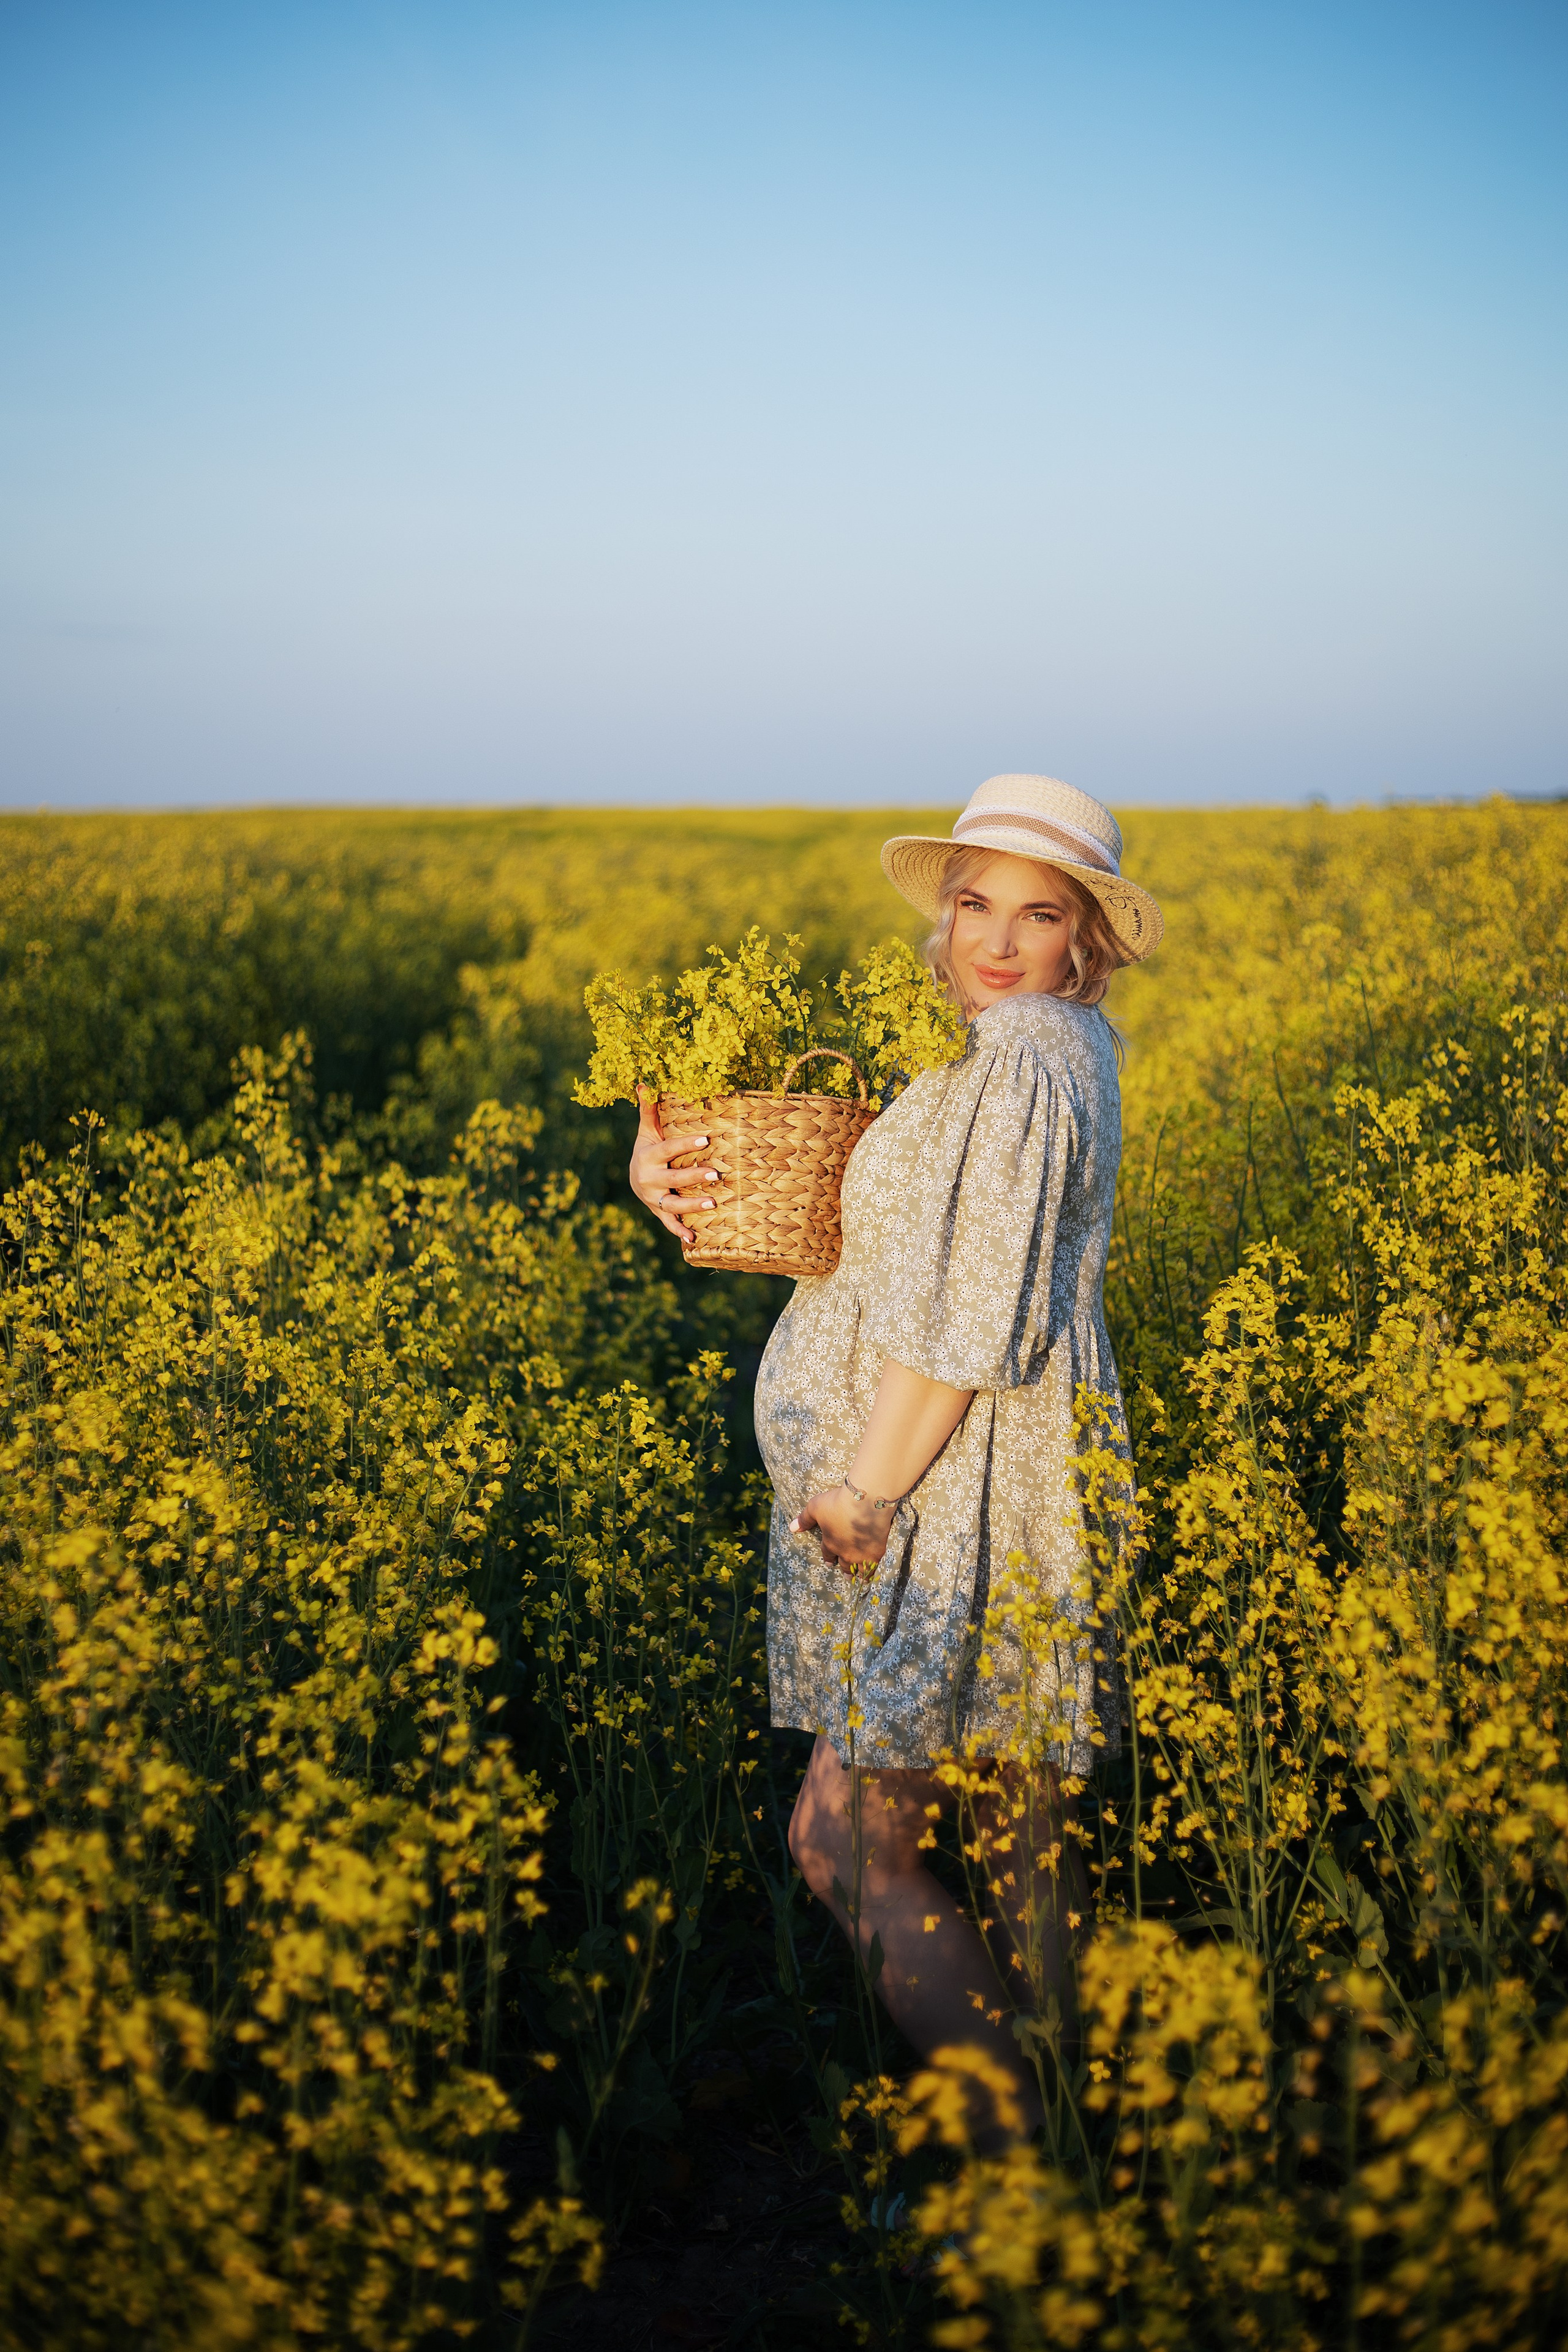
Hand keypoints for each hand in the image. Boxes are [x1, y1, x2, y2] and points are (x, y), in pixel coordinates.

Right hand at [628, 1088, 717, 1242]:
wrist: (633, 1176)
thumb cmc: (648, 1147)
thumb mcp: (647, 1130)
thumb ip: (648, 1109)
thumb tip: (644, 1083)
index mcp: (648, 1156)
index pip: (668, 1149)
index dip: (686, 1144)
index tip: (707, 1138)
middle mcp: (648, 1179)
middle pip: (673, 1179)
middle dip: (694, 1176)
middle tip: (717, 1173)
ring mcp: (653, 1198)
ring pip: (672, 1204)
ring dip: (691, 1205)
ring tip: (713, 1203)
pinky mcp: (658, 1212)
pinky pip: (668, 1223)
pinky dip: (679, 1232)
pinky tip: (693, 1239)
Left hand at [790, 1486, 896, 1574]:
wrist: (865, 1502)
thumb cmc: (838, 1503)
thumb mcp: (815, 1507)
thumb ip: (805, 1519)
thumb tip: (792, 1528)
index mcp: (830, 1543)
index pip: (827, 1553)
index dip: (828, 1558)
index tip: (828, 1563)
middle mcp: (845, 1552)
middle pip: (844, 1564)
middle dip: (844, 1569)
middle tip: (846, 1575)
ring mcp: (861, 1554)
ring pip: (858, 1569)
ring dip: (858, 1574)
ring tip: (860, 1580)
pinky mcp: (876, 1552)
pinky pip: (873, 1568)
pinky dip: (872, 1572)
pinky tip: (873, 1573)